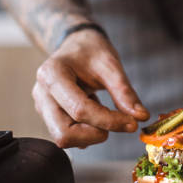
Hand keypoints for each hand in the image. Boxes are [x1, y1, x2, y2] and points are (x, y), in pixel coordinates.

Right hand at [32, 29, 148, 148]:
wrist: (77, 44)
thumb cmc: (91, 50)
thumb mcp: (111, 64)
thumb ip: (124, 91)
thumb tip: (141, 116)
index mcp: (52, 74)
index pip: (79, 109)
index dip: (108, 120)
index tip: (132, 123)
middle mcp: (42, 93)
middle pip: (64, 132)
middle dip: (95, 134)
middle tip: (119, 123)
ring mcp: (43, 106)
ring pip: (64, 138)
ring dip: (91, 134)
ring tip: (104, 109)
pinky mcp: (49, 115)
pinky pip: (67, 135)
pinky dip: (86, 132)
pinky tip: (95, 111)